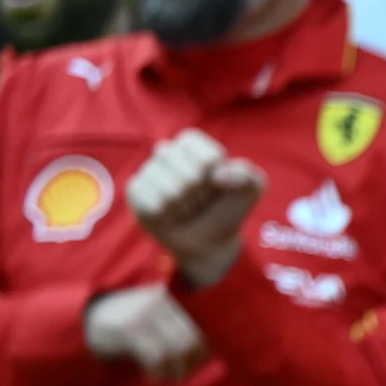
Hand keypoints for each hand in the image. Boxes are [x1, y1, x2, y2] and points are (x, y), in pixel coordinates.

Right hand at [82, 286, 208, 381]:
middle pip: (192, 340)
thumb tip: (208, 354)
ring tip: (165, 378)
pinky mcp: (129, 328)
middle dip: (191, 364)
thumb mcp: (155, 320)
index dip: (203, 352)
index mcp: (172, 297)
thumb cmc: (126, 326)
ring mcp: (145, 313)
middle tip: (178, 376)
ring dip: (176, 372)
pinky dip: (158, 373)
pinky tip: (152, 377)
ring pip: (178, 349)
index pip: (202, 327)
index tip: (194, 365)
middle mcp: (161, 301)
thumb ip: (178, 329)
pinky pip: (157, 357)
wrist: (83, 319)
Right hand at [127, 127, 264, 287]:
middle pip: (189, 173)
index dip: (211, 167)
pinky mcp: (135, 191)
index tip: (217, 181)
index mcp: (192, 144)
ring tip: (187, 207)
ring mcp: (148, 171)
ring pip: (170, 190)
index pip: (196, 145)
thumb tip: (217, 175)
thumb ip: (245, 174)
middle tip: (202, 199)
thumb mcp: (250, 188)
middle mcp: (166, 152)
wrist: (210, 240)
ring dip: (186, 206)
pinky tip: (170, 214)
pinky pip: (150, 202)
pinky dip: (167, 214)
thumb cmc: (227, 208)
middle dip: (203, 193)